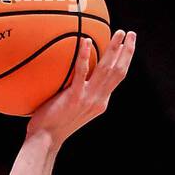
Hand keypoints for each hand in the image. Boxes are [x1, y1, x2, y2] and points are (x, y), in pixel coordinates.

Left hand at [27, 29, 135, 148]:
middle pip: (118, 72)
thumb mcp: (72, 110)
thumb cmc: (51, 126)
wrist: (44, 141)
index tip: (127, 46)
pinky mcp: (74, 98)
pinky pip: (81, 72)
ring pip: (106, 69)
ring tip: (119, 33)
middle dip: (127, 51)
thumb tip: (72, 76)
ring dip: (114, 49)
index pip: (117, 79)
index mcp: (100, 103)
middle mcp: (98, 101)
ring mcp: (87, 99)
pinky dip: (85, 55)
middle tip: (130, 34)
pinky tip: (86, 40)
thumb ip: (78, 94)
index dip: (124, 61)